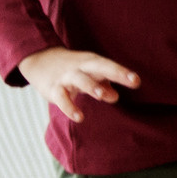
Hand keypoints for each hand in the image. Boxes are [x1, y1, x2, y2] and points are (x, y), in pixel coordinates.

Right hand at [19, 47, 139, 123]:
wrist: (39, 60)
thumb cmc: (72, 69)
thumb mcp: (89, 74)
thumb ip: (103, 85)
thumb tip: (116, 96)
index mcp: (92, 62)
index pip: (110, 66)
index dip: (123, 73)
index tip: (137, 81)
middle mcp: (80, 67)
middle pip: (100, 67)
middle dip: (116, 72)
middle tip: (133, 81)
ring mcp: (66, 77)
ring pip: (80, 80)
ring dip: (92, 86)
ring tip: (104, 96)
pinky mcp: (53, 89)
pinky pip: (62, 98)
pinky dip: (70, 107)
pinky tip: (79, 117)